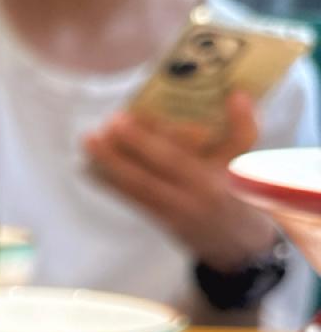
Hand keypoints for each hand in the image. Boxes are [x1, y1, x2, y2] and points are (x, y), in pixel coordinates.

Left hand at [84, 92, 277, 271]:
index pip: (173, 161)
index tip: (123, 119)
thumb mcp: (244, 160)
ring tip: (88, 143)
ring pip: (132, 190)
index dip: (146, 143)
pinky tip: (87, 168)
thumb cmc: (236, 187)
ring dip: (106, 167)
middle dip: (117, 157)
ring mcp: (167, 212)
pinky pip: (129, 199)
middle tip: (95, 133)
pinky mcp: (155, 218)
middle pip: (144, 180)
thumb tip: (238, 93)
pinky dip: (108, 183)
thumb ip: (243, 127)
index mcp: (208, 183)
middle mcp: (184, 200)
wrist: (233, 239)